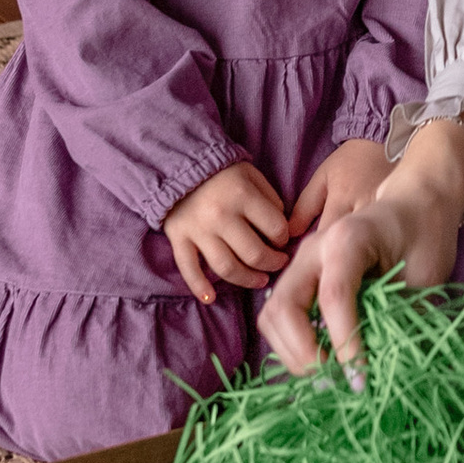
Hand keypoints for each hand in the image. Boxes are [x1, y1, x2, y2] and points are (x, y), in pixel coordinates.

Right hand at [161, 161, 291, 302]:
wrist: (179, 163)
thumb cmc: (222, 172)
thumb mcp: (252, 175)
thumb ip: (270, 199)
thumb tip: (283, 231)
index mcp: (242, 195)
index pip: (275, 229)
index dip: (284, 239)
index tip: (282, 241)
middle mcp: (220, 215)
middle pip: (253, 253)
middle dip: (272, 263)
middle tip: (277, 264)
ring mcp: (198, 229)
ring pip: (226, 267)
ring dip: (247, 279)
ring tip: (260, 280)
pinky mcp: (179, 238)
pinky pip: (189, 268)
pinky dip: (199, 287)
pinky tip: (210, 299)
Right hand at [260, 116, 463, 374]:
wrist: (414, 205)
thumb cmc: (425, 236)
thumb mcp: (425, 276)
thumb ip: (403, 317)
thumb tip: (387, 371)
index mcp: (348, 239)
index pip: (334, 296)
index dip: (345, 343)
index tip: (361, 379)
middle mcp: (314, 248)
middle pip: (285, 307)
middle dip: (305, 353)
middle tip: (336, 383)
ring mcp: (301, 263)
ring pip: (272, 316)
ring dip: (294, 354)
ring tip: (329, 377)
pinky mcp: (299, 278)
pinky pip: (278, 317)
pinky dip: (292, 345)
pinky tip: (324, 360)